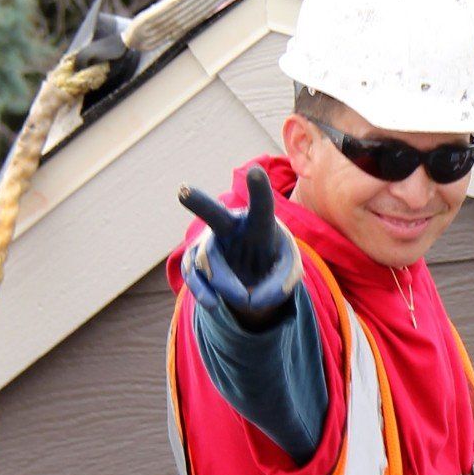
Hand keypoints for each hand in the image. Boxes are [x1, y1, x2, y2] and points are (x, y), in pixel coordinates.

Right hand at [179, 165, 300, 325]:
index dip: (258, 190)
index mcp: (257, 221)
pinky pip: (192, 274)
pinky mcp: (196, 263)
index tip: (254, 171)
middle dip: (199, 203)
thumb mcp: (290, 269)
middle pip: (214, 215)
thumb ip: (282, 282)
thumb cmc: (274, 259)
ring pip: (206, 258)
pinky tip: (213, 303)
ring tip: (245, 298)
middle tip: (183, 191)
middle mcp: (229, 226)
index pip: (261, 206)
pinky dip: (202, 291)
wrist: (254, 270)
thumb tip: (254, 301)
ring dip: (225, 282)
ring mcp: (210, 243)